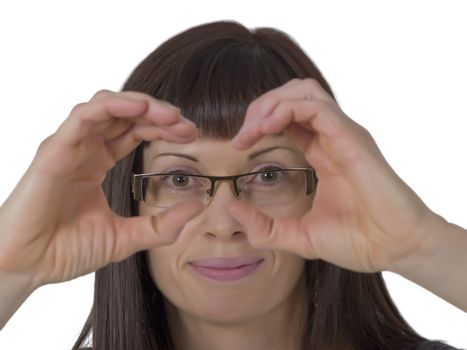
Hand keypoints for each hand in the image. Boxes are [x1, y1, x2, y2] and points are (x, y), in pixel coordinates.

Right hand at [0, 90, 203, 287]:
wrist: (28, 267)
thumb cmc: (67, 250)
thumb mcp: (127, 237)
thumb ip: (162, 225)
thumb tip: (199, 206)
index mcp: (100, 161)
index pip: (136, 131)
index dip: (164, 128)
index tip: (191, 135)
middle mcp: (86, 148)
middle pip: (127, 115)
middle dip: (160, 115)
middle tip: (187, 126)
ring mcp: (70, 146)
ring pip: (107, 106)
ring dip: (142, 105)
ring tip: (171, 115)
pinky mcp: (55, 150)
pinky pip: (84, 116)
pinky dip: (113, 106)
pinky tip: (140, 108)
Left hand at [228, 78, 435, 272]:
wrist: (395, 249)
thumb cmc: (357, 240)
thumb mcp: (298, 236)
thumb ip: (264, 227)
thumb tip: (231, 208)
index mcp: (321, 152)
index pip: (287, 117)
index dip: (258, 124)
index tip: (238, 145)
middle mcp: (332, 137)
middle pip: (293, 95)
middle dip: (261, 107)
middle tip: (243, 134)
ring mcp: (343, 134)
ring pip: (304, 91)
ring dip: (271, 103)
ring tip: (254, 128)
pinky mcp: (351, 138)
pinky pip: (316, 107)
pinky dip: (287, 108)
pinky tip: (267, 128)